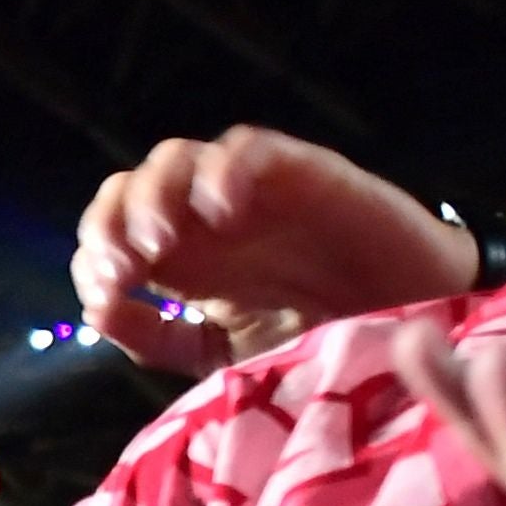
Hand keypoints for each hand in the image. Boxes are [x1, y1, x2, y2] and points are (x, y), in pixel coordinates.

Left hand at [74, 126, 473, 377]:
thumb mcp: (224, 357)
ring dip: (152, 196)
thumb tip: (96, 312)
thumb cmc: (321, 340)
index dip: (94, 257)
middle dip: (111, 225)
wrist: (411, 329)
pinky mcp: (300, 173)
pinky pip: (246, 148)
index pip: (109, 231)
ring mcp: (250, 193)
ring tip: (159, 246)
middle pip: (130, 188)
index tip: (107, 298)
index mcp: (182, 259)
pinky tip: (218, 211)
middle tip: (125, 273)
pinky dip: (221, 171)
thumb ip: (158, 339)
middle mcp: (205, 220)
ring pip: (174, 159)